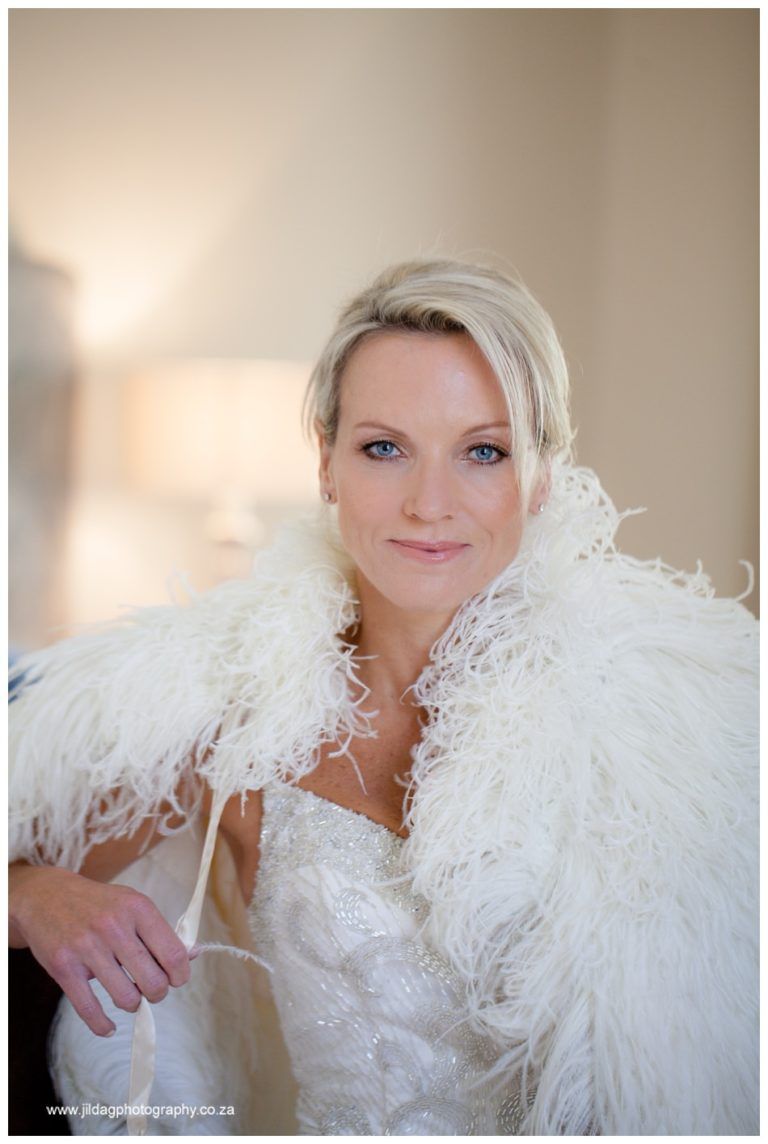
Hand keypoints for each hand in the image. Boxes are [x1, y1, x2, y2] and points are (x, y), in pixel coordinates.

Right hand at [9, 864, 192, 1036]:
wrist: (46, 896)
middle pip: (153, 980)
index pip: (173, 953)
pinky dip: (102, 1025)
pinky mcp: (63, 967)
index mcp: (138, 908)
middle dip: (157, 993)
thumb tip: (194, 954)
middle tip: (151, 989)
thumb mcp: (134, 904)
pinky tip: (109, 1026)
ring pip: (126, 997)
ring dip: (133, 1004)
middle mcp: (113, 926)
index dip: (180, 975)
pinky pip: (89, 1009)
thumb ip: (162, 931)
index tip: (176, 980)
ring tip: (129, 997)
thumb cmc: (99, 904)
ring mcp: (87, 947)